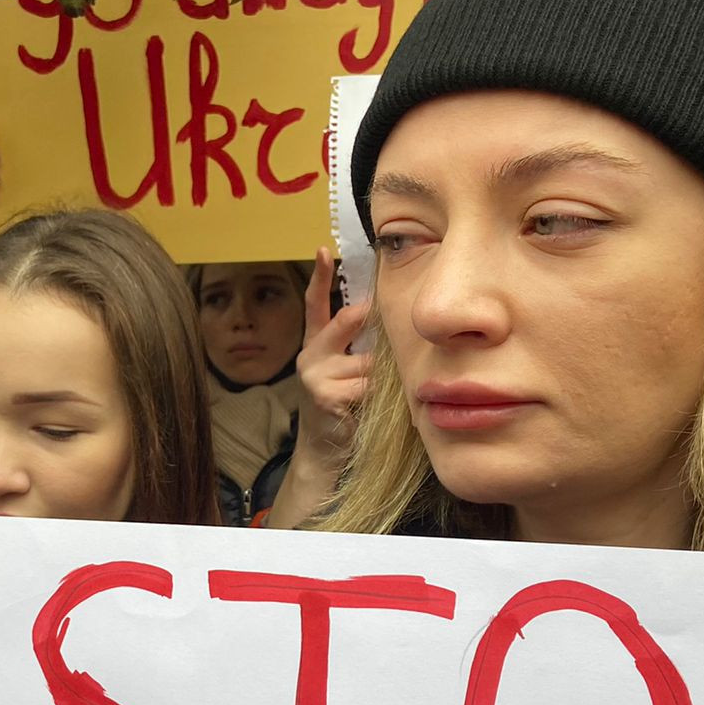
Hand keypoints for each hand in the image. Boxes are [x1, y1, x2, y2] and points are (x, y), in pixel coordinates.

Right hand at [268, 249, 371, 528]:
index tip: (323, 249)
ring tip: (380, 396)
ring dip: (385, 376)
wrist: (327, 455)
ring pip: (371, 358)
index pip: (315, 305)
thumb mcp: (350, 374)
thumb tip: (392, 320)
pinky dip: (381, 396)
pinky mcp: (327, 394)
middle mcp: (311, 356)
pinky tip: (372, 410)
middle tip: (383, 320)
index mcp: (316, 346)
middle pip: (349, 320)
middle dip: (372, 320)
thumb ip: (360, 348)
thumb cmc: (347, 411)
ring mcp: (316, 375)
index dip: (320, 277)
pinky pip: (372, 383)